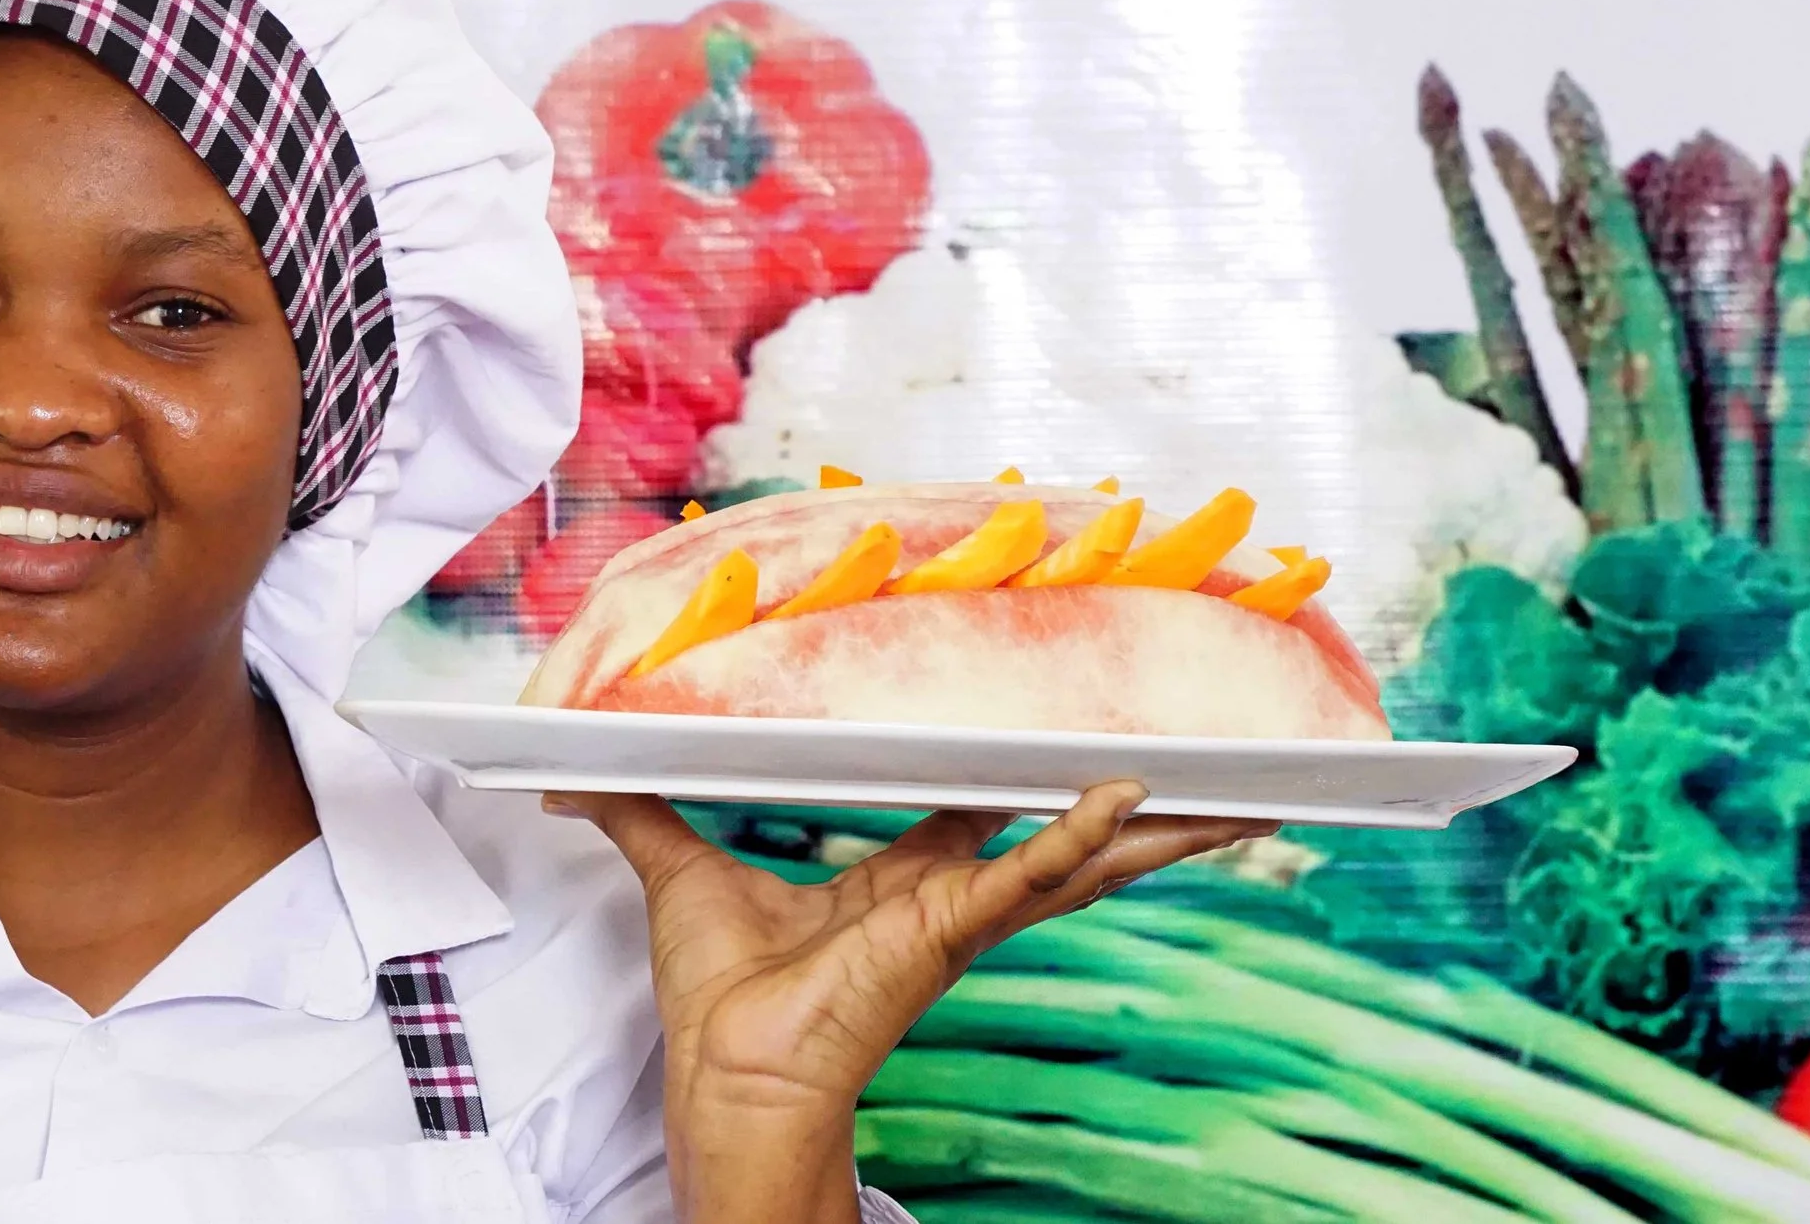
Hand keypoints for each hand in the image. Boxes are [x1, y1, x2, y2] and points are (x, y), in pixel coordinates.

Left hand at [547, 784, 1273, 1223]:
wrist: (724, 1075)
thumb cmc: (716, 1000)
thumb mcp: (676, 871)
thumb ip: (640, 810)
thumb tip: (577, 767)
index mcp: (897, 883)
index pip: (977, 814)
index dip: (1019, 774)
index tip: (1061, 733)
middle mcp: (944, 898)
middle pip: (1055, 838)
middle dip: (1129, 809)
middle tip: (1206, 773)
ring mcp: (958, 916)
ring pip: (1073, 859)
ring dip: (1148, 831)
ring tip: (1233, 799)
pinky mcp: (949, 929)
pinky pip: (1029, 876)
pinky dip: (1079, 839)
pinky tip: (1129, 803)